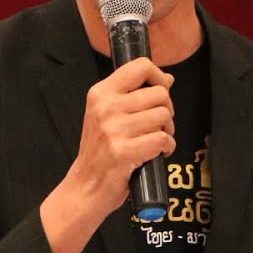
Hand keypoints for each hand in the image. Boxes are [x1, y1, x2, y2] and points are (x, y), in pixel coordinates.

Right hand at [67, 57, 175, 212]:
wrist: (85, 185)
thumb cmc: (99, 151)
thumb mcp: (106, 115)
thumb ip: (133, 95)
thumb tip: (167, 79)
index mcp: (100, 93)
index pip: (139, 66)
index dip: (158, 76)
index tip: (160, 90)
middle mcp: (106, 107)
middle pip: (159, 93)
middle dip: (166, 110)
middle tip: (156, 125)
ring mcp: (114, 129)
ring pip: (164, 116)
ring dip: (167, 130)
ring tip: (153, 140)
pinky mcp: (124, 151)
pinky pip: (163, 139)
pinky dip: (166, 148)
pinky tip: (155, 153)